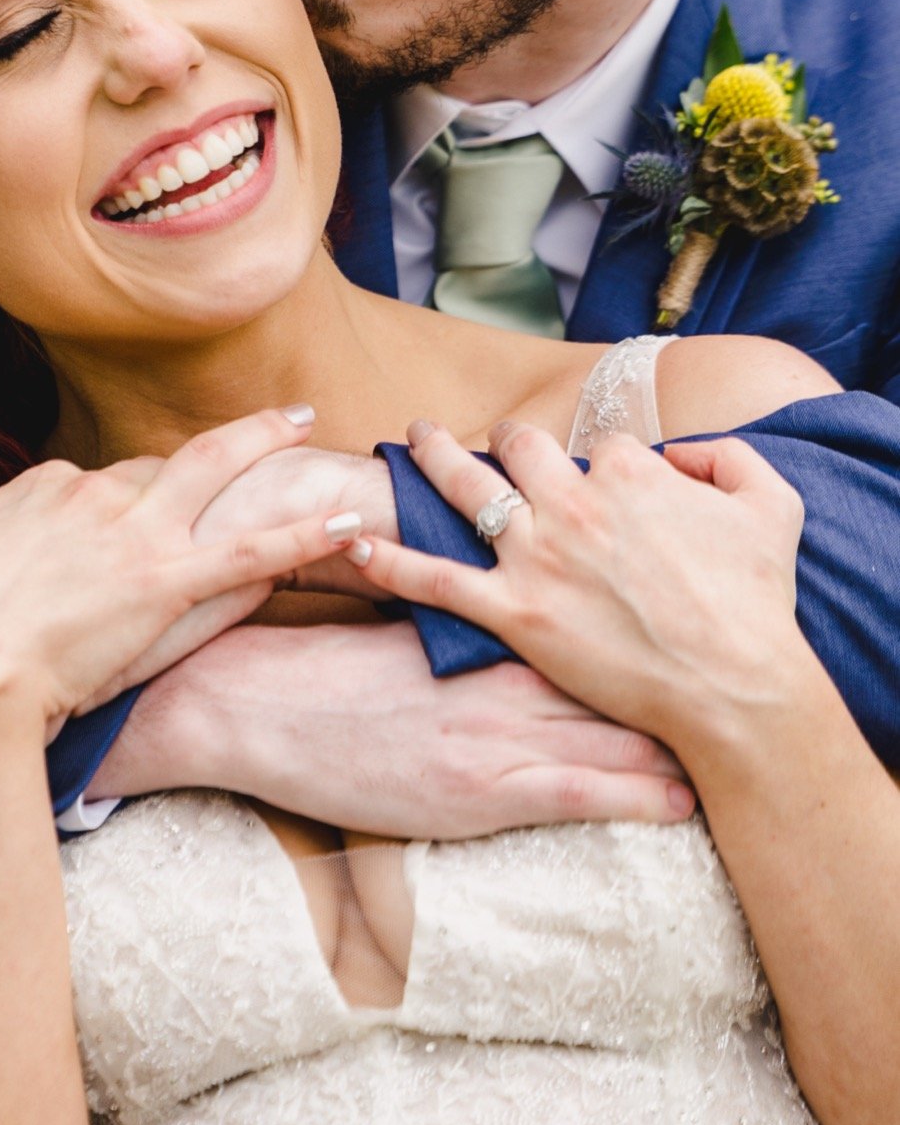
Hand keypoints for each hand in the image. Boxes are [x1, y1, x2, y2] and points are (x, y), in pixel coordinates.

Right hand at [0, 408, 369, 740]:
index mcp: (42, 489)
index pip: (98, 482)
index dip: (129, 496)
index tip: (148, 508)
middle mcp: (92, 494)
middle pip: (160, 465)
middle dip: (212, 445)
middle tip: (259, 425)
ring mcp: (134, 533)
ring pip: (212, 469)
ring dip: (264, 440)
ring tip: (304, 423)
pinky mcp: (168, 581)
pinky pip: (253, 551)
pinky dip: (307, 535)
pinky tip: (350, 524)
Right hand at [94, 618, 692, 833]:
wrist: (258, 706)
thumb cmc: (322, 671)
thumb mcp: (402, 632)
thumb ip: (463, 626)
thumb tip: (502, 623)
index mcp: (483, 633)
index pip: (586, 631)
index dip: (644, 639)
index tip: (687, 643)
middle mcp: (502, 676)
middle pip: (617, 679)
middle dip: (678, 690)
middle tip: (731, 695)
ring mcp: (494, 735)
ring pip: (613, 733)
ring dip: (674, 742)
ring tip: (731, 750)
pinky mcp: (476, 790)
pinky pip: (577, 794)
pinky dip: (635, 796)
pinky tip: (679, 804)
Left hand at [351, 418, 816, 773]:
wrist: (733, 686)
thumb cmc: (756, 605)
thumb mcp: (772, 508)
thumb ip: (727, 460)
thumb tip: (680, 454)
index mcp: (627, 473)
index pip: (593, 445)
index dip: (592, 463)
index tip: (590, 482)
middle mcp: (572, 504)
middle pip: (519, 448)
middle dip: (501, 439)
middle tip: (486, 438)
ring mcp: (537, 557)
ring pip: (466, 490)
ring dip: (432, 458)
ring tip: (412, 440)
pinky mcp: (513, 612)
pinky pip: (435, 579)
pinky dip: (389, 560)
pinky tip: (353, 545)